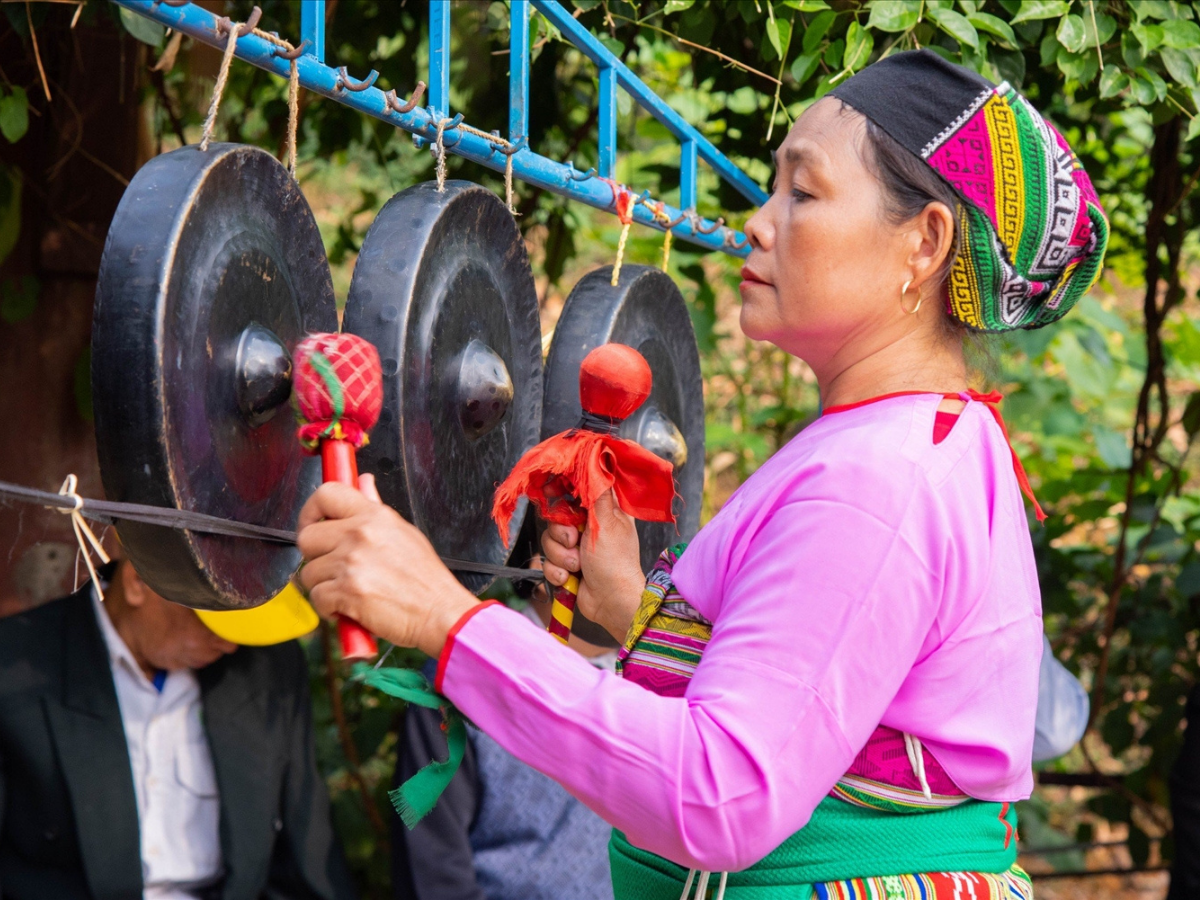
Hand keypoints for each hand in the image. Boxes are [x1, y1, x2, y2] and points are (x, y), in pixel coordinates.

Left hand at [296, 475, 477, 657]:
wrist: (439, 612)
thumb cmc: (425, 578)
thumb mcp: (403, 532)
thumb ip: (375, 508)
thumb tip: (363, 482)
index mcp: (375, 516)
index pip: (326, 494)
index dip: (311, 511)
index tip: (313, 524)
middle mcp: (360, 534)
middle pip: (307, 537)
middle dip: (315, 557)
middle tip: (332, 568)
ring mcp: (352, 562)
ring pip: (308, 573)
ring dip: (324, 587)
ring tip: (348, 591)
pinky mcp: (347, 591)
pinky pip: (317, 598)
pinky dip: (328, 609)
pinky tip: (350, 607)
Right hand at [540, 490, 644, 642]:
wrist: (611, 602)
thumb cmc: (616, 563)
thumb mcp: (606, 522)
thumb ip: (595, 492)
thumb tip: (594, 460)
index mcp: (603, 510)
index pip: (576, 490)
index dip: (561, 491)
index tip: (552, 493)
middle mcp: (589, 525)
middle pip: (555, 516)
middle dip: (561, 533)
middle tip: (575, 541)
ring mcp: (576, 546)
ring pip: (549, 540)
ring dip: (560, 555)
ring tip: (577, 565)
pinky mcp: (566, 565)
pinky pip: (547, 561)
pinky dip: (556, 571)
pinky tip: (571, 578)